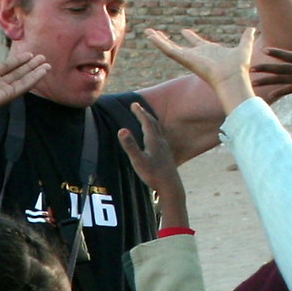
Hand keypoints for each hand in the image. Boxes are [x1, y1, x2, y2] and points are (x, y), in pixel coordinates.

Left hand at [0, 46, 50, 126]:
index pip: (8, 66)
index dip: (19, 60)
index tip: (30, 54)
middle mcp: (0, 82)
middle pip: (19, 72)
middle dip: (31, 65)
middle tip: (42, 58)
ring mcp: (6, 89)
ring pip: (24, 79)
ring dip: (36, 72)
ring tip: (47, 65)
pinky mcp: (11, 95)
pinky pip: (24, 86)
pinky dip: (34, 79)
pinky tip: (42, 72)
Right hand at [117, 101, 191, 232]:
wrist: (171, 187)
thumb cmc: (153, 175)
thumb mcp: (138, 161)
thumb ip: (130, 145)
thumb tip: (121, 130)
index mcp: (153, 140)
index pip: (146, 121)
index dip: (139, 112)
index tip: (133, 104)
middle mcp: (161, 141)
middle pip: (153, 123)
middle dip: (144, 114)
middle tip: (136, 107)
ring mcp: (165, 148)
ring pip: (157, 130)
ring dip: (150, 121)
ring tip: (145, 118)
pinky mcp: (166, 155)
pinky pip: (159, 137)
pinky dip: (154, 131)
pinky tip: (153, 138)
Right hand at [142, 26, 255, 106]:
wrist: (232, 78)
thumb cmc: (239, 67)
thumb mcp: (244, 47)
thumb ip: (246, 37)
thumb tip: (251, 28)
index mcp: (208, 51)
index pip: (196, 43)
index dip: (190, 37)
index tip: (184, 31)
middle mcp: (196, 55)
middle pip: (178, 46)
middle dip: (168, 39)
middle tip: (158, 33)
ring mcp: (189, 57)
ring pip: (169, 47)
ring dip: (158, 40)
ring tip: (147, 32)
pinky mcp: (184, 59)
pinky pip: (168, 50)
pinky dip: (158, 43)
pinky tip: (150, 36)